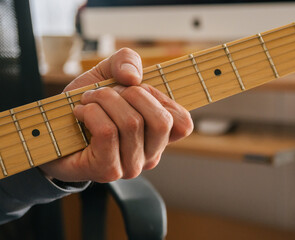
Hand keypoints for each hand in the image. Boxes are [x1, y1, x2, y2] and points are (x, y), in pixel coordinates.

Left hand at [39, 48, 192, 182]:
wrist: (55, 132)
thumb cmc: (89, 105)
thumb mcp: (107, 73)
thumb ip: (126, 61)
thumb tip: (133, 77)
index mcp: (158, 136)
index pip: (183, 123)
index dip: (160, 98)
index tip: (133, 89)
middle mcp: (151, 155)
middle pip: (161, 121)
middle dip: (131, 94)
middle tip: (107, 91)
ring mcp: (131, 166)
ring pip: (131, 123)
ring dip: (104, 100)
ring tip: (88, 99)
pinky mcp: (108, 170)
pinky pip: (108, 133)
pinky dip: (92, 113)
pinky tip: (81, 113)